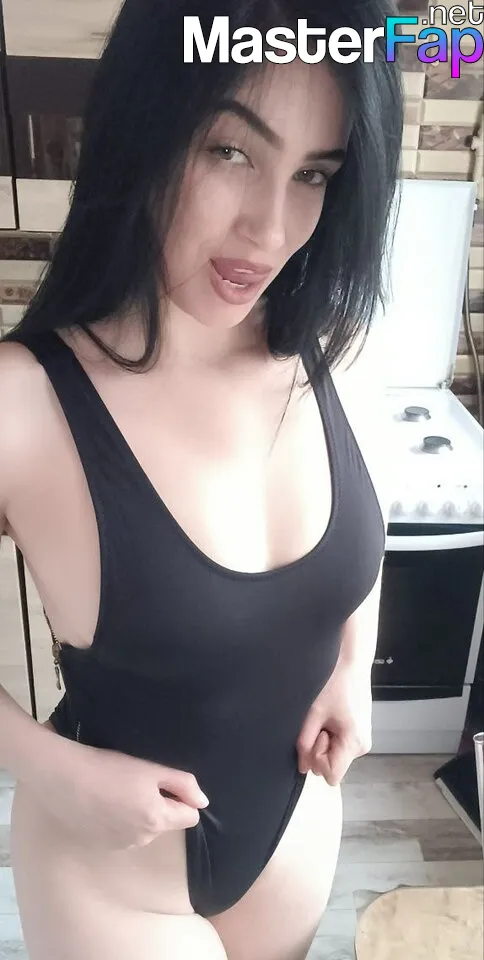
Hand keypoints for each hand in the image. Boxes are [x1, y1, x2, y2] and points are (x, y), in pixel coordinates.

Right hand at [28, 733, 208, 850]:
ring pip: (145, 830)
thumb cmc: (110, 768)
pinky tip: (105, 803)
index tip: (165, 783)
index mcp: (158, 820)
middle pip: (166, 823)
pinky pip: (124, 834)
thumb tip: (203, 802)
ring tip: (118, 791)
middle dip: (160, 806)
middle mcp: (143, 839)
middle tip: (138, 782)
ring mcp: (121, 845)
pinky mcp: (102, 845)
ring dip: (140, 815)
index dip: (182, 798)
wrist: (65, 779)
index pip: (190, 817)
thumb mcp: (151, 769)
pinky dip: (120, 822)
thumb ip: (183, 784)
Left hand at [296, 660, 371, 785]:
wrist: (351, 663)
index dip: (317, 759)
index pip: (331, 775)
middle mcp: (362, 746)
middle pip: (332, 766)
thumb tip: (302, 767)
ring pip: (334, 756)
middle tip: (320, 722)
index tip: (318, 734)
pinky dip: (330, 735)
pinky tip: (331, 717)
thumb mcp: (313, 713)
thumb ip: (304, 742)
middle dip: (319, 748)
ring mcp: (362, 740)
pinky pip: (338, 746)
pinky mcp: (358, 734)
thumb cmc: (335, 683)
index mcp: (354, 742)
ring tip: (326, 717)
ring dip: (324, 740)